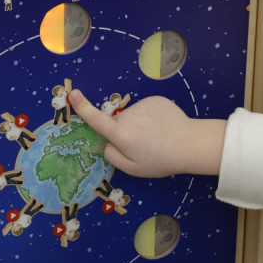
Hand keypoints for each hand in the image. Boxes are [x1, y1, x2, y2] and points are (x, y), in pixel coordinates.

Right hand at [68, 89, 225, 177]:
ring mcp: (142, 105)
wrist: (190, 144)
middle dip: (125, 132)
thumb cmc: (161, 160)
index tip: (72, 94)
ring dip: (140, 125)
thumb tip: (106, 144)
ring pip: (134, 116)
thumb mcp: (133, 168)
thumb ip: (113, 156)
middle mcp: (128, 116)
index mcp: (120, 134)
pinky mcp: (155, 99)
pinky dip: (152, 117)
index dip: (82, 108)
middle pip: (118, 123)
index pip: (96, 120)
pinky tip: (164, 126)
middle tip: (144, 146)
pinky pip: (146, 109)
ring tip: (157, 137)